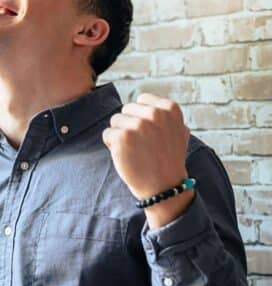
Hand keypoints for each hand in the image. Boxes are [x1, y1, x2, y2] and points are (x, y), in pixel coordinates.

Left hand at [102, 93, 192, 227]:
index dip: (141, 117)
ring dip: (120, 135)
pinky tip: (126, 156)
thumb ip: (164, 114)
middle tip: (142, 145)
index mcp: (169, 109)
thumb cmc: (168, 159)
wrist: (164, 186)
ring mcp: (138, 125)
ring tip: (135, 150)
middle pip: (126, 110)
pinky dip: (112, 146)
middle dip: (129, 125)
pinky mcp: (122, 137)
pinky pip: (107, 134)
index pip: (141, 100)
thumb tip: (144, 100)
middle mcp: (155, 114)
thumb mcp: (178, 130)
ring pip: (115, 121)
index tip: (150, 134)